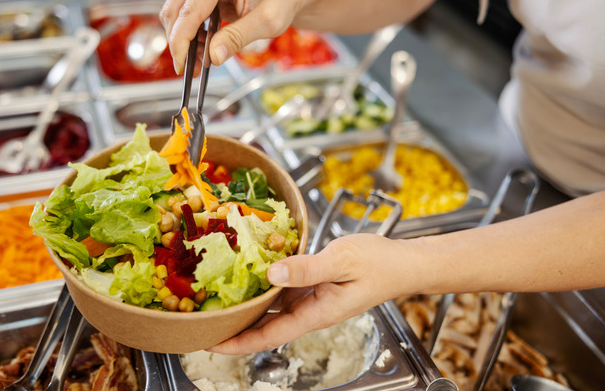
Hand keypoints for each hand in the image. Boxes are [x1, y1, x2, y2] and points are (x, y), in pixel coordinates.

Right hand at [160, 0, 315, 72]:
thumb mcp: (268, 22)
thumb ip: (239, 37)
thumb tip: (214, 56)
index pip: (191, 8)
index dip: (182, 40)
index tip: (182, 65)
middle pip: (176, 9)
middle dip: (179, 43)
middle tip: (189, 69)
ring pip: (176, 12)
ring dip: (183, 40)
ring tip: (200, 62)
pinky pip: (185, 13)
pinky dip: (190, 34)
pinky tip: (203, 49)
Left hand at [209, 233, 416, 354]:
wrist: (402, 262)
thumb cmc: (379, 264)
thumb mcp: (342, 261)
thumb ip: (307, 268)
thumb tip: (271, 275)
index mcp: (315, 313)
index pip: (268, 335)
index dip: (237, 343)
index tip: (210, 343)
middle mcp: (308, 310)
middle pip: (263, 325)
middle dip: (234, 326)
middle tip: (202, 319)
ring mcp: (310, 298)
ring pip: (270, 306)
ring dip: (246, 305)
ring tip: (216, 298)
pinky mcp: (312, 284)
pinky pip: (281, 288)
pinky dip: (262, 284)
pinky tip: (247, 272)